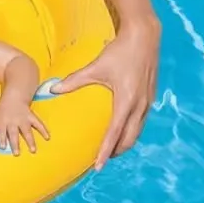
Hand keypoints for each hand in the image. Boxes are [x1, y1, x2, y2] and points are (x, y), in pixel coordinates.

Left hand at [0, 93, 48, 154]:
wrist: (15, 94)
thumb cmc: (2, 107)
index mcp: (2, 121)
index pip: (0, 131)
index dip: (1, 138)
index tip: (2, 146)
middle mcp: (12, 121)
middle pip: (13, 133)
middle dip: (15, 142)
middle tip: (16, 153)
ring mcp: (23, 119)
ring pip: (26, 130)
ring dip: (30, 140)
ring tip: (33, 150)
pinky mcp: (31, 116)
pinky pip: (38, 123)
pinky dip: (43, 130)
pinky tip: (48, 137)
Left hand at [51, 18, 159, 170]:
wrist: (144, 37)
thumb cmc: (118, 52)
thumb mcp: (96, 67)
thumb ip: (75, 80)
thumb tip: (53, 89)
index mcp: (126, 100)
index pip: (114, 133)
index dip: (105, 151)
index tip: (98, 165)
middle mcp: (140, 105)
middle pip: (129, 139)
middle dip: (116, 152)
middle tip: (101, 160)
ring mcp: (148, 102)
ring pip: (137, 132)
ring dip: (125, 143)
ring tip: (111, 149)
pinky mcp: (150, 97)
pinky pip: (141, 121)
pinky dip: (131, 130)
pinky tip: (122, 129)